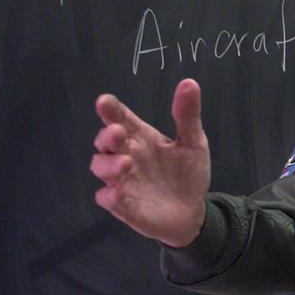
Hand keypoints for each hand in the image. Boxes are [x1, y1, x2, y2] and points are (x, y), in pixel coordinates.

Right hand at [90, 79, 210, 247]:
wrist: (192, 211)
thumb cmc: (187, 173)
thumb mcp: (193, 142)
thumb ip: (188, 115)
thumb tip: (190, 83)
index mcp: (141, 137)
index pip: (121, 119)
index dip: (111, 110)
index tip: (105, 101)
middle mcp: (127, 155)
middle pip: (105, 142)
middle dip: (106, 136)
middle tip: (117, 132)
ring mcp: (122, 180)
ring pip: (101, 167)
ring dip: (108, 164)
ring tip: (126, 163)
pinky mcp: (122, 205)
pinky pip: (107, 198)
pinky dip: (109, 195)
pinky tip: (117, 193)